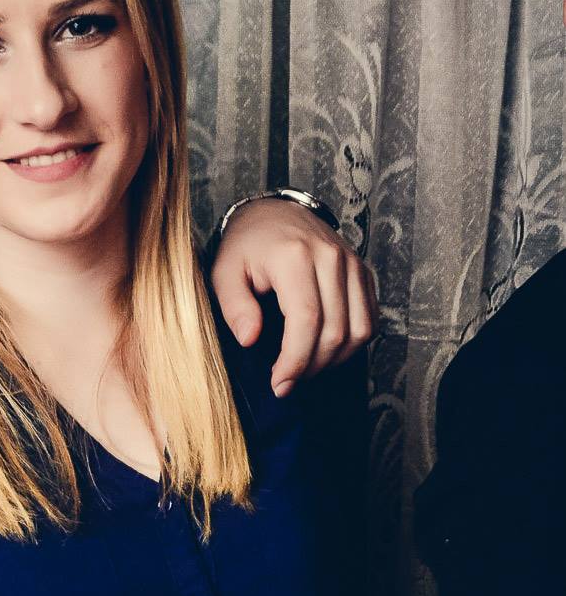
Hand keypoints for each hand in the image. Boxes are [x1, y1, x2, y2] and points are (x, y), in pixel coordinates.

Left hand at [210, 197, 378, 396]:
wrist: (275, 213)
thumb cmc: (247, 246)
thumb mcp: (224, 271)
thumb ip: (234, 306)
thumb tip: (250, 340)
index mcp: (294, 257)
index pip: (306, 321)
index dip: (295, 360)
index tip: (279, 383)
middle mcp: (330, 258)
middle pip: (335, 331)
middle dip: (312, 367)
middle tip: (287, 381)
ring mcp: (351, 264)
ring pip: (359, 330)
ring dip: (334, 359)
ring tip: (306, 367)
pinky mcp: (363, 272)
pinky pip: (370, 319)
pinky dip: (351, 344)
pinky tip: (325, 351)